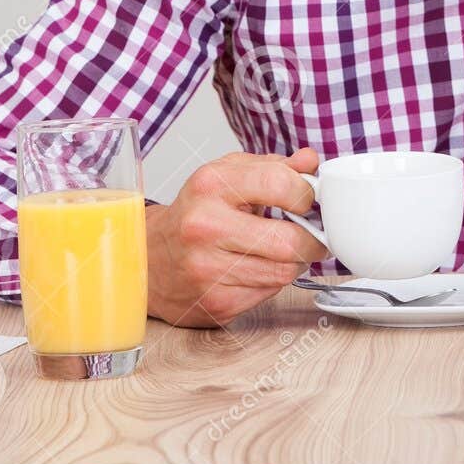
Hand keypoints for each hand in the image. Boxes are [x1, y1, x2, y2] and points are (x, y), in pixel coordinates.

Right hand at [145, 147, 327, 327]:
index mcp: (211, 185)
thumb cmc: (195, 213)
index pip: (279, 184)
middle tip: (313, 234)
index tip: (309, 200)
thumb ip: (273, 167)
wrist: (150, 258)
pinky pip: (269, 293)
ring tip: (284, 250)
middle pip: (289, 241)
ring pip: (284, 272)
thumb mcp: (228, 176)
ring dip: (295, 262)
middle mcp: (205, 226)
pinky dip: (273, 281)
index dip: (307, 194)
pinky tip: (259, 268)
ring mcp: (208, 268)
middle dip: (312, 239)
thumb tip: (310, 161)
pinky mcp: (215, 302)